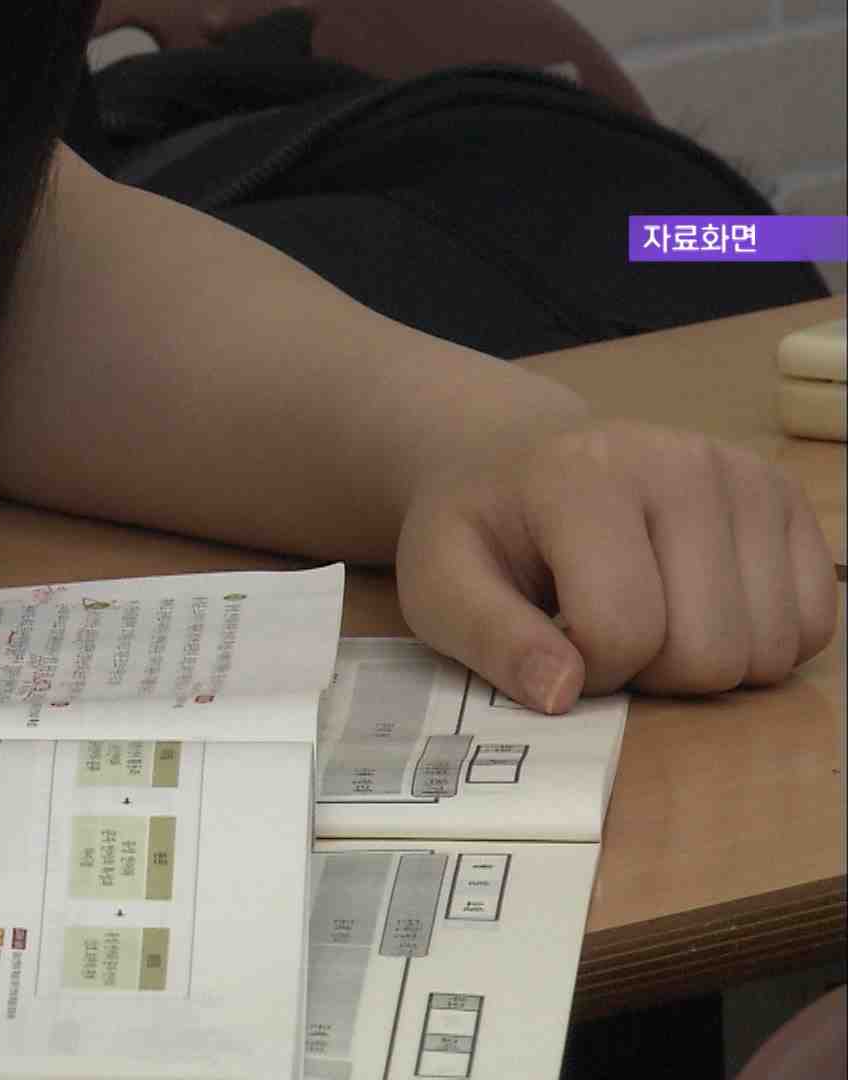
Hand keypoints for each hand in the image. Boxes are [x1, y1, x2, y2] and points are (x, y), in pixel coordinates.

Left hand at [396, 420, 836, 711]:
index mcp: (585, 477)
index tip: (552, 640)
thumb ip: (488, 638)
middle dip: (646, 674)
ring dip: (700, 664)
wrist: (520, 457)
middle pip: (708, 651)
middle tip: (597, 633)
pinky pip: (814, 626)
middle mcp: (682, 463)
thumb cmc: (482, 528)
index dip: (585, 671)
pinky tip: (694, 610)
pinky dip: (755, 644)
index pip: (623, 630)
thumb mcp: (439, 582)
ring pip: (766, 649)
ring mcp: (746, 477)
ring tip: (644, 617)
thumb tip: (562, 694)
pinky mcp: (786, 498)